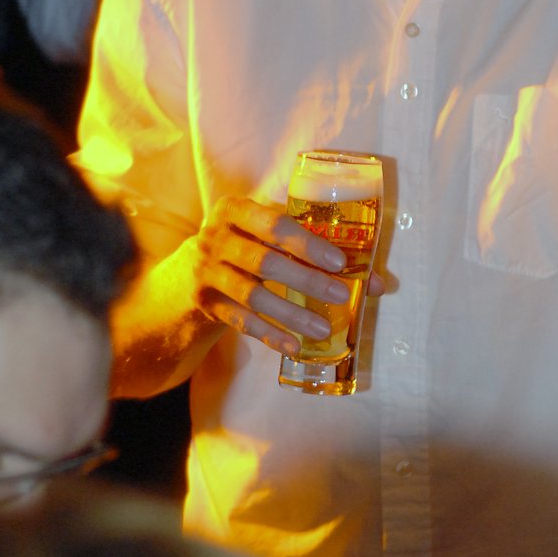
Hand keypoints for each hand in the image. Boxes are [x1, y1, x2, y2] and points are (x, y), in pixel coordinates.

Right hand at [189, 195, 382, 357]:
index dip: (308, 242)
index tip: (339, 260)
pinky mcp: (203, 304)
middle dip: (306, 280)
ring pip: (252, 295)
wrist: (180, 281)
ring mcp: (205, 272)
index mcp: (234, 210)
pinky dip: (268, 334)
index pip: (274, 222)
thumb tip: (378, 282)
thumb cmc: (240, 250)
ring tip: (323, 328)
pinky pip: (240, 321)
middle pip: (264, 260)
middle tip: (340, 295)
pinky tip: (293, 346)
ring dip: (291, 314)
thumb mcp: (261, 237)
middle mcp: (215, 238)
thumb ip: (311, 250)